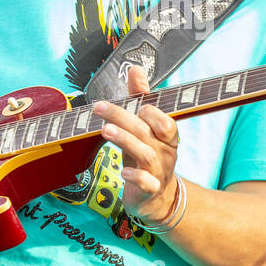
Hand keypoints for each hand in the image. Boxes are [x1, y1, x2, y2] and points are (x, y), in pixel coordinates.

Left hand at [93, 65, 180, 223]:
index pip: (165, 120)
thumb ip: (140, 98)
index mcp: (166, 135)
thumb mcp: (144, 127)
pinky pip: (146, 182)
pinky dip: (135, 176)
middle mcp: (165, 151)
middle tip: (100, 107)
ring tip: (105, 131)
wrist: (157, 197)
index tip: (130, 101)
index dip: (149, 110)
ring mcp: (159, 171)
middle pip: (147, 131)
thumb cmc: (148, 156)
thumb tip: (135, 68)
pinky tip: (122, 171)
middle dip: (123, 118)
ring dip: (125, 140)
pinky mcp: (149, 189)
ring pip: (145, 154)